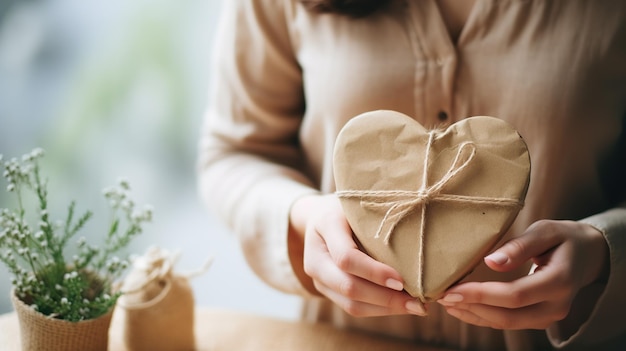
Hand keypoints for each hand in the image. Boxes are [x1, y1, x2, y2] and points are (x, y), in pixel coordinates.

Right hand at [291, 194, 425, 316]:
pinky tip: (400, 305)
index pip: (346, 257)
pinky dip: (379, 309)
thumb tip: (417, 245)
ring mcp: (318, 277)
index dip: (374, 272)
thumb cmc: (349, 207)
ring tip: (415, 307)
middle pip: (348, 286)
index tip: (402, 280)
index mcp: (324, 226)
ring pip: (350, 303)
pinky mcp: (326, 291)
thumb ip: (377, 220)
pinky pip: (352, 307)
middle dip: (385, 298)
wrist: (318, 218)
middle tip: (418, 303)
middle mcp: (315, 256)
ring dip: (385, 308)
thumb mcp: (360, 204)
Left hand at [437, 219, 608, 329]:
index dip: (481, 295)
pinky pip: (509, 322)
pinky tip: (462, 307)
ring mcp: (549, 316)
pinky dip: (483, 316)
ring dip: (474, 314)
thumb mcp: (545, 231)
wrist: (587, 254)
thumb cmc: (562, 237)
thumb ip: (519, 246)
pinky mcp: (539, 318)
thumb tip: (491, 262)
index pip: (515, 295)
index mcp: (560, 281)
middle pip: (508, 316)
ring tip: (446, 302)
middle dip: (472, 308)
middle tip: (441, 297)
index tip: (453, 289)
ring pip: (507, 324)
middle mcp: (557, 305)